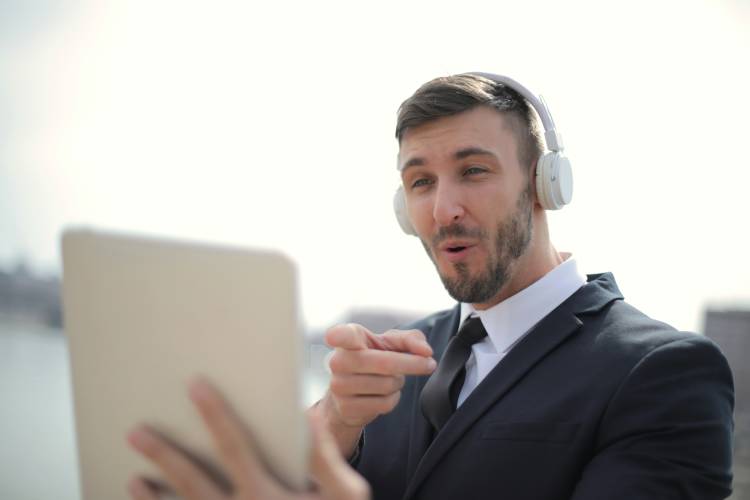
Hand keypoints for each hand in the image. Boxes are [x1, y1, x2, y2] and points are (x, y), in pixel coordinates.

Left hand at [127, 379, 369, 499]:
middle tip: (135, 432)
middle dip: (163, 454)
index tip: (195, 386)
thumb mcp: (345, 498)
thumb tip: (306, 417)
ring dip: (153, 499)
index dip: (215, 414)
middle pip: (192, 481)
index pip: (234, 446)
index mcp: (266, 496)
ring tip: (133, 479)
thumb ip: (325, 459)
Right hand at [314, 324, 435, 455]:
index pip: (340, 336)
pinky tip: (384, 394)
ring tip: (391, 379)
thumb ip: (411, 339)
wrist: (351, 392)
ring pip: (387, 385)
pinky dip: (392, 399)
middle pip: (385, 363)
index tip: (333, 338)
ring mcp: (339, 386)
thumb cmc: (373, 358)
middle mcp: (339, 361)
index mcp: (348, 338)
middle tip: (427, 364)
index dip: (337, 336)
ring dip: (398, 383)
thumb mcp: (390, 343)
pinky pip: (384, 404)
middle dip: (412, 364)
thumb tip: (425, 351)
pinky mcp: (346, 408)